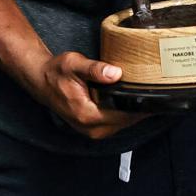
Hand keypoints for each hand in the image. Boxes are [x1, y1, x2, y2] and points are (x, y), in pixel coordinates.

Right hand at [29, 51, 143, 138]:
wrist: (42, 82)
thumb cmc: (56, 73)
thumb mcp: (74, 64)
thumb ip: (95, 69)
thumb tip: (115, 73)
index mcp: (87, 115)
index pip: (124, 115)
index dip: (140, 105)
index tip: (153, 93)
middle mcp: (91, 128)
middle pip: (127, 121)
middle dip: (140, 108)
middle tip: (154, 90)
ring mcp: (92, 131)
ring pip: (123, 124)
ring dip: (133, 111)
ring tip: (144, 93)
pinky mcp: (94, 129)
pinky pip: (116, 123)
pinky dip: (125, 113)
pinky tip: (129, 100)